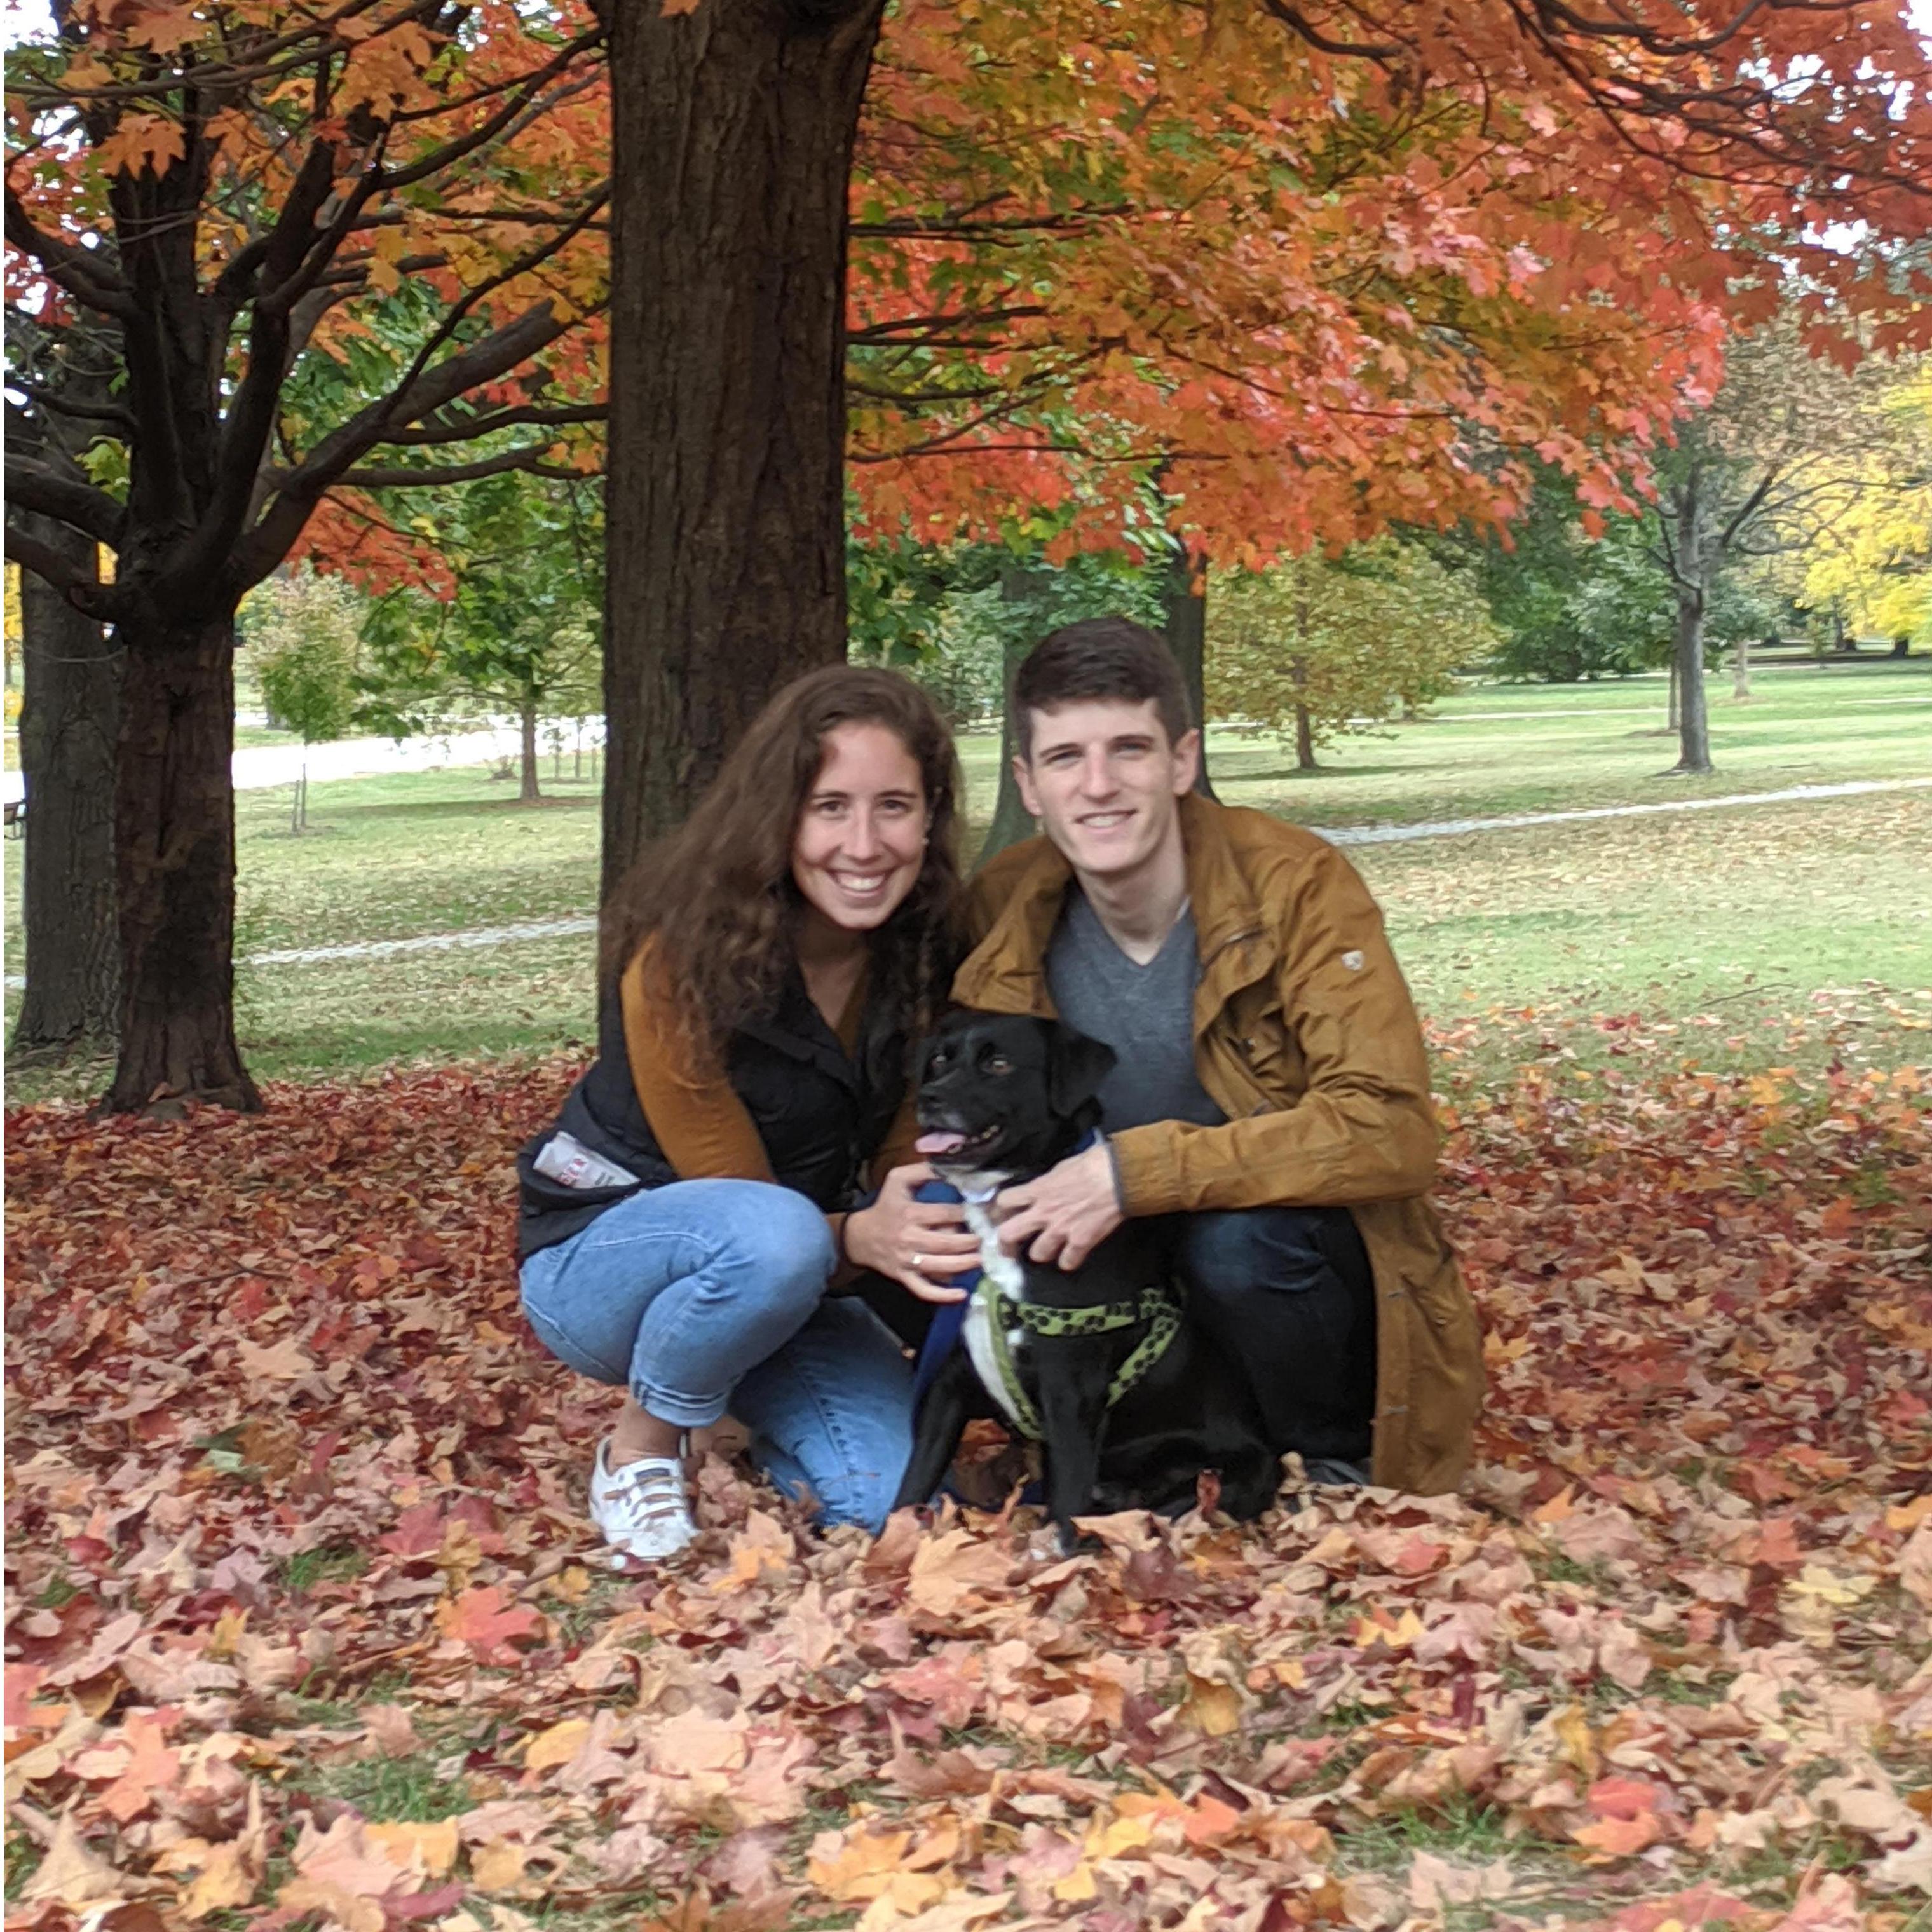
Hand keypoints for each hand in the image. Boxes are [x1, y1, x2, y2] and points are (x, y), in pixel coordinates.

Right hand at [843, 1163, 977, 1303]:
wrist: (860, 1236)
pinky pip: (924, 1289)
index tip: (986, 1212)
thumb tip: (950, 1165)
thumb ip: (924, 1170)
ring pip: (939, 1266)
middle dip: (971, 1241)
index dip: (966, 1213)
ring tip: (983, 1259)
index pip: (944, 1214)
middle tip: (990, 1238)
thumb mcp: (898, 1180)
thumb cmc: (886, 1205)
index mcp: (910, 1213)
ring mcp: (907, 1260)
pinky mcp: (905, 1277)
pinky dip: (942, 1295)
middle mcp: (909, 1238)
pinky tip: (962, 1294)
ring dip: (964, 1264)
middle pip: (946, 1242)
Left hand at [994, 1141, 1122, 1270]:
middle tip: (1009, 1250)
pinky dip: (1069, 1261)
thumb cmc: (1093, 1163)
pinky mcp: (1080, 1242)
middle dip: (1005, 1245)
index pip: (1004, 1201)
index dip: (1001, 1210)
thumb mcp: (1061, 1167)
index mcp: (1037, 1189)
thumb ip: (1047, 1183)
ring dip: (1042, 1253)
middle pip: (1008, 1234)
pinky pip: (1067, 1262)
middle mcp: (1043, 1212)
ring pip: (1037, 1254)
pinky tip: (1072, 1256)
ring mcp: (1061, 1229)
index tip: (1004, 1215)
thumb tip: (1043, 1189)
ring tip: (1049, 1249)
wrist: (1118, 1175)